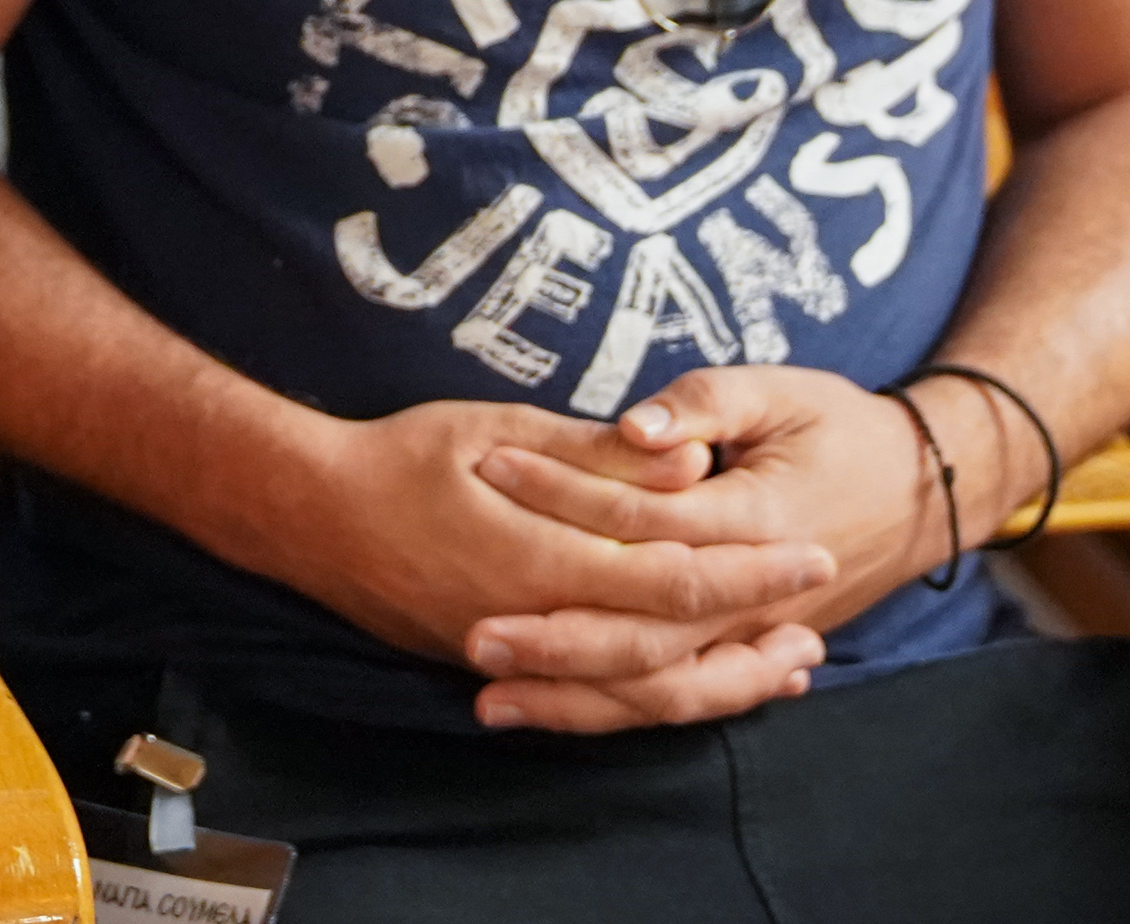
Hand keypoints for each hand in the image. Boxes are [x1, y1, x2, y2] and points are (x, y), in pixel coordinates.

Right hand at [232, 396, 836, 731]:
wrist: (311, 516)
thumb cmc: (401, 457)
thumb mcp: (496, 431)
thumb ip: (594, 457)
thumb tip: (687, 461)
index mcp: (541, 559)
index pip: (673, 578)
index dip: (749, 569)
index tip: (811, 551)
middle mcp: (536, 624)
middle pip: (670, 652)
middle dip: (751, 634)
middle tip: (819, 623)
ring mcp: (518, 657)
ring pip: (637, 693)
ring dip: (718, 682)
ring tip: (783, 669)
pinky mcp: (501, 668)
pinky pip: (597, 698)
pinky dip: (659, 693)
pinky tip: (695, 679)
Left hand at [468, 366, 1026, 729]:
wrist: (923, 488)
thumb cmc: (840, 427)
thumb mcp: (779, 391)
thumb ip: (705, 401)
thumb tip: (635, 424)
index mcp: (754, 520)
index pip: (642, 519)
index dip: (563, 498)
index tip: (488, 472)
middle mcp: (753, 598)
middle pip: (645, 636)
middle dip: (556, 643)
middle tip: (472, 638)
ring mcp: (751, 637)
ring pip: (658, 687)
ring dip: (575, 698)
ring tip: (489, 700)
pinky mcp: (745, 653)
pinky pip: (677, 697)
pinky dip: (616, 712)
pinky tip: (550, 712)